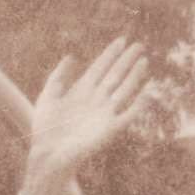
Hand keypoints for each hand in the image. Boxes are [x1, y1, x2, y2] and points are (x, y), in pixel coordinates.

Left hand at [26, 38, 150, 188]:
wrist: (48, 154)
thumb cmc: (45, 128)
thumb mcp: (48, 97)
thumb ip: (58, 77)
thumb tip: (71, 56)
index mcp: (82, 91)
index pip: (100, 68)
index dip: (111, 54)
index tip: (122, 40)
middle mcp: (96, 99)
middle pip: (115, 75)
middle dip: (126, 60)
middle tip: (139, 45)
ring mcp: (105, 113)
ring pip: (124, 90)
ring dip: (134, 76)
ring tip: (144, 61)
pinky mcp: (110, 129)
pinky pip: (129, 114)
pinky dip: (139, 104)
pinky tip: (148, 91)